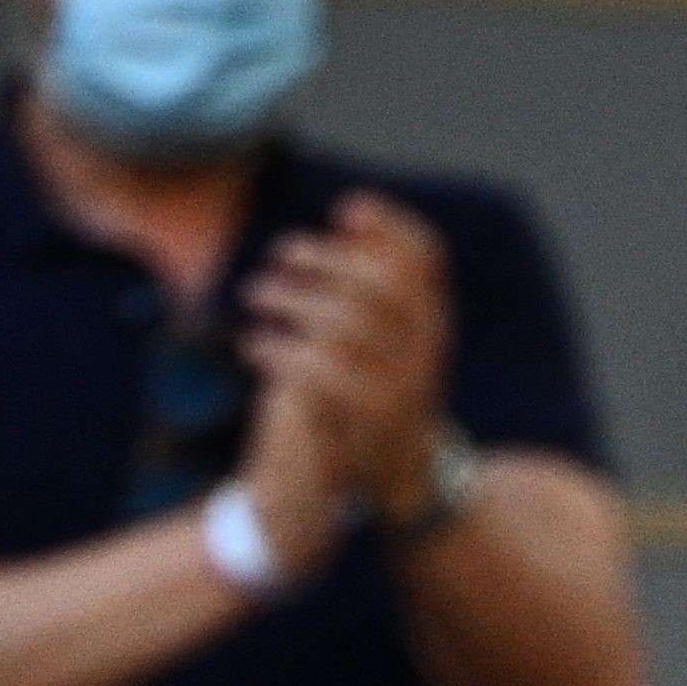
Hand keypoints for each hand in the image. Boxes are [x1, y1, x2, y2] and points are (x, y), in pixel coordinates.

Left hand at [246, 191, 454, 529]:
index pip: (426, 259)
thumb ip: (379, 278)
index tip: (344, 211)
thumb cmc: (387, 387)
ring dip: (289, 302)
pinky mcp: (365, 418)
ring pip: (340, 326)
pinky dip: (276, 353)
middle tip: (279, 256)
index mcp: (434, 322)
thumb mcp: (398, 334)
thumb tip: (351, 211)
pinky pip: (315, 374)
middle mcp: (425, 349)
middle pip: (375, 285)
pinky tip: (252, 346)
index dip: (390, 227)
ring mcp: (399, 384)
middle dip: (323, 261)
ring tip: (255, 295)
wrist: (407, 474)